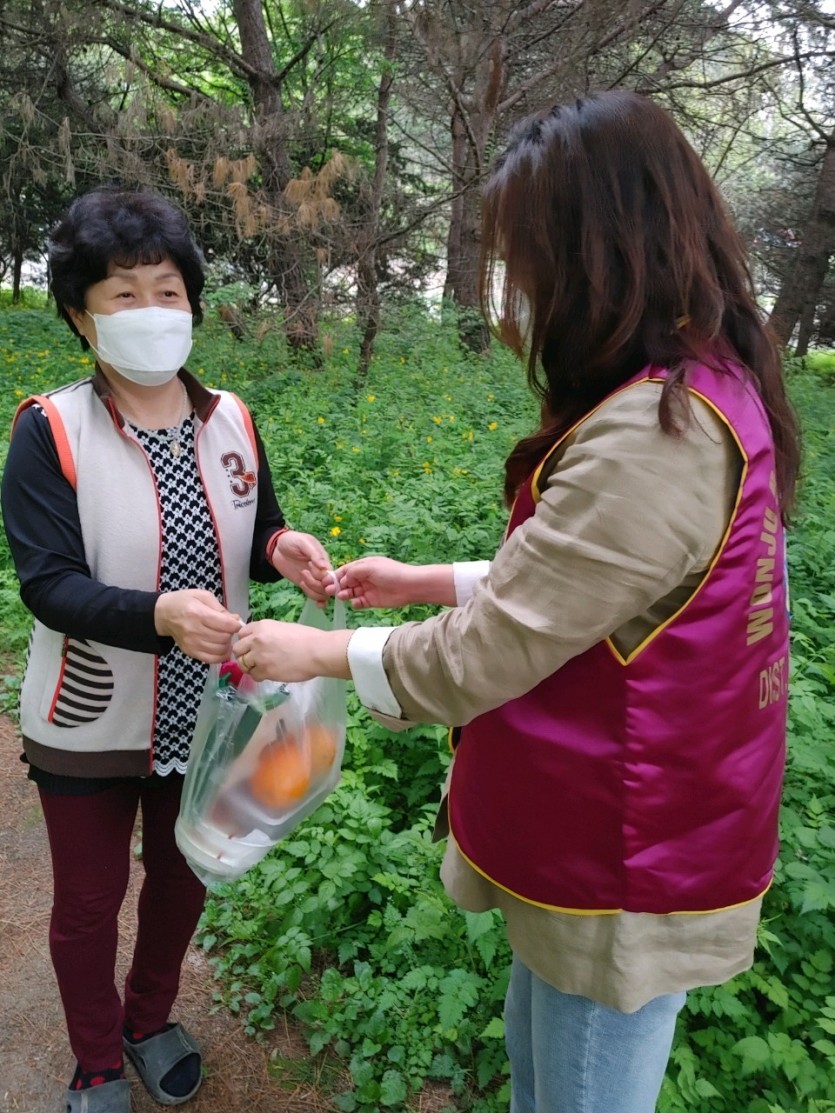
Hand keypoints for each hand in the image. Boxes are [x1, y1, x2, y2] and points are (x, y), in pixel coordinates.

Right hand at [154, 589, 241, 662]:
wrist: (164, 614)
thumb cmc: (185, 601)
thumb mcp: (202, 596)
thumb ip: (220, 608)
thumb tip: (235, 620)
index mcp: (198, 613)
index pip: (225, 625)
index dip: (236, 625)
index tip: (237, 623)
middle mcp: (194, 630)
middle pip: (223, 638)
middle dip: (231, 634)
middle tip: (229, 629)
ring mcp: (191, 644)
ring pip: (219, 650)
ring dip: (227, 645)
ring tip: (225, 638)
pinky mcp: (190, 652)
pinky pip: (211, 659)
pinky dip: (220, 656)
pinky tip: (221, 648)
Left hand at [234, 620, 351, 681]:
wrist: (317, 651)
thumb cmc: (307, 637)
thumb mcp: (283, 628)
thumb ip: (268, 634)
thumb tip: (262, 642)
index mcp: (261, 626)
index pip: (241, 633)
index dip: (246, 641)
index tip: (252, 646)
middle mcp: (256, 640)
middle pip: (237, 649)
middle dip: (244, 654)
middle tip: (255, 659)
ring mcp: (258, 656)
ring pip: (242, 664)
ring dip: (250, 667)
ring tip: (262, 667)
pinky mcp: (264, 671)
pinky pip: (254, 676)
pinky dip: (259, 676)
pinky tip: (270, 673)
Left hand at [271, 530, 332, 605]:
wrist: (277, 547)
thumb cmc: (292, 541)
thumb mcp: (303, 542)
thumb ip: (314, 554)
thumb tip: (324, 567)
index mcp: (324, 560)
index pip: (331, 574)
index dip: (326, 578)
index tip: (315, 571)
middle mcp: (321, 571)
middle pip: (327, 586)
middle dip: (316, 583)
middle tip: (304, 572)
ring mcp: (313, 579)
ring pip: (322, 593)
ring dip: (313, 590)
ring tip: (302, 579)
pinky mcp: (305, 584)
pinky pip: (315, 596)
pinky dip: (318, 601)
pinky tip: (318, 604)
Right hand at [333, 556, 434, 608]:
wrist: (410, 586)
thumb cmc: (391, 572)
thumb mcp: (370, 567)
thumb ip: (353, 572)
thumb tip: (342, 579)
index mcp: (363, 567)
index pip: (345, 570)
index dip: (335, 576)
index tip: (326, 582)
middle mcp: (364, 578)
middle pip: (346, 582)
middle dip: (337, 586)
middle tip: (330, 591)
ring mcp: (368, 590)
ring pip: (351, 593)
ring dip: (345, 595)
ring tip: (342, 596)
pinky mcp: (372, 601)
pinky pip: (359, 603)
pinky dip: (355, 603)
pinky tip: (355, 603)